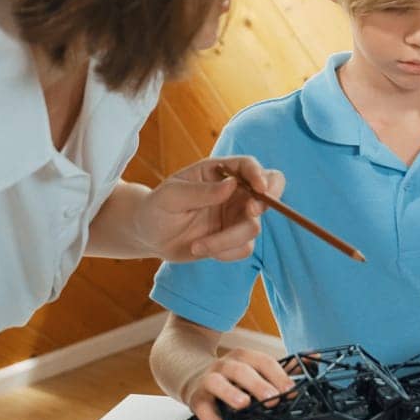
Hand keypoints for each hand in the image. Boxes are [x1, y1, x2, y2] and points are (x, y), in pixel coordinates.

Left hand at [135, 156, 284, 262]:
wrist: (149, 236)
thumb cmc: (157, 208)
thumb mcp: (170, 196)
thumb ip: (200, 191)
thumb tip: (232, 184)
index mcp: (220, 172)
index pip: (249, 166)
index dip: (259, 174)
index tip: (259, 188)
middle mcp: (234, 192)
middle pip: (269, 190)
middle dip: (267, 200)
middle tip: (251, 211)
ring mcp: (236, 216)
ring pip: (253, 226)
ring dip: (227, 240)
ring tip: (197, 246)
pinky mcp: (234, 239)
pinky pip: (244, 248)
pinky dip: (225, 252)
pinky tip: (201, 249)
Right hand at [181, 347, 295, 419]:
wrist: (195, 377)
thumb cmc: (232, 376)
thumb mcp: (255, 368)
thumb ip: (283, 368)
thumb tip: (313, 359)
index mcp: (244, 357)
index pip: (263, 361)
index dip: (278, 375)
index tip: (291, 390)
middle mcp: (225, 366)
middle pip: (241, 370)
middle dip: (258, 384)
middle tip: (273, 398)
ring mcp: (208, 381)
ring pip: (217, 383)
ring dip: (231, 393)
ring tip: (244, 405)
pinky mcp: (196, 399)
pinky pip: (204, 412)